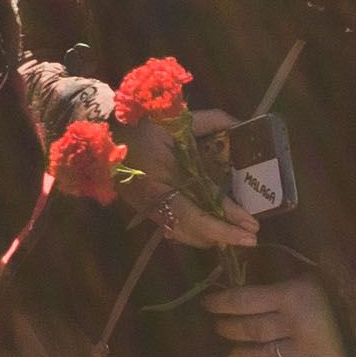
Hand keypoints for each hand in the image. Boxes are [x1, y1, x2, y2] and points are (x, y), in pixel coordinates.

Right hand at [123, 105, 260, 248]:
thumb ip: (212, 120)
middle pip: (195, 230)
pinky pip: (174, 230)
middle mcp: (156, 198)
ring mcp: (148, 207)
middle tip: (249, 236)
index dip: (229, 217)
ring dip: (210, 237)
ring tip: (234, 233)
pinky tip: (209, 229)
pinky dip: (195, 232)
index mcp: (165, 175)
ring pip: (184, 235)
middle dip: (225, 237)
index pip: (203, 205)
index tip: (252, 227)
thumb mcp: (178, 119)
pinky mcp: (145, 210)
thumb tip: (241, 123)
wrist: (103, 132)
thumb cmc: (142, 124)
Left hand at [205, 277, 344, 356]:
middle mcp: (295, 323)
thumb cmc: (342, 279)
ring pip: (266, 355)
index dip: (221, 303)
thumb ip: (280, 273)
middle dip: (229, 329)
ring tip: (233, 354)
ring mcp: (310, 347)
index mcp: (290, 294)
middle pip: (250, 330)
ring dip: (244, 355)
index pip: (243, 300)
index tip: (208, 304)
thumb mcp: (308, 268)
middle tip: (219, 327)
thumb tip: (243, 271)